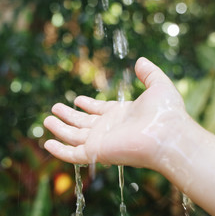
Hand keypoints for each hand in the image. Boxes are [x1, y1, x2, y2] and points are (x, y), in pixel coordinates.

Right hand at [43, 57, 189, 170]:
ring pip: (73, 137)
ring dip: (59, 129)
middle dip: (68, 116)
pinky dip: (59, 151)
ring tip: (46, 120)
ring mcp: (101, 142)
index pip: (99, 110)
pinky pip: (72, 154)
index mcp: (121, 115)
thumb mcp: (158, 85)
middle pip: (83, 123)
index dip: (88, 105)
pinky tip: (47, 144)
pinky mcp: (96, 153)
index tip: (77, 99)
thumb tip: (140, 61)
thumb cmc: (167, 113)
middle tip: (55, 108)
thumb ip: (149, 73)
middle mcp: (109, 129)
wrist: (168, 135)